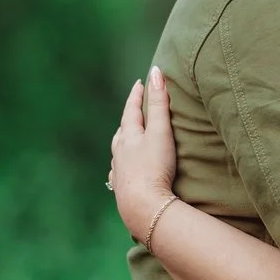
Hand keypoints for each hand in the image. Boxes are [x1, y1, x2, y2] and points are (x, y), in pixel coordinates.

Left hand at [110, 68, 178, 238]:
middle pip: (122, 129)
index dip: (137, 95)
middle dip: (129, 117)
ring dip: (124, 142)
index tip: (141, 83)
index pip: (131, 109)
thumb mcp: (160, 132)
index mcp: (128, 136)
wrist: (143, 207)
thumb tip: (156, 72)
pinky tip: (123, 170)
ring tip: (128, 138)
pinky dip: (122, 165)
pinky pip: (119, 172)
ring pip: (118, 151)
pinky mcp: (122, 188)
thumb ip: (159, 103)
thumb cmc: (154, 168)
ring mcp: (118, 171)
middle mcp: (119, 152)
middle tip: (135, 108)